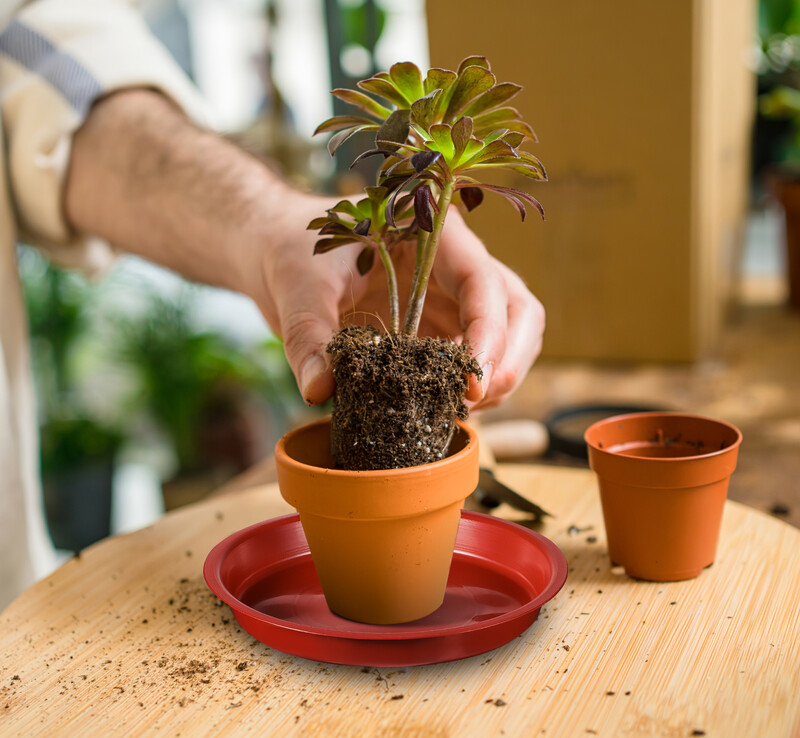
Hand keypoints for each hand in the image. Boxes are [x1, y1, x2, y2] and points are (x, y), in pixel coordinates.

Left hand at [252, 192, 544, 408]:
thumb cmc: (290, 248)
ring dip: (498, 376)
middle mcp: (452, 261)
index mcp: (429, 231)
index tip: (471, 385)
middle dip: (508, 359)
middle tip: (473, 401)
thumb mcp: (296, 286)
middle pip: (516, 307)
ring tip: (457, 408)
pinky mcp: (437, 324)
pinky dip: (469, 384)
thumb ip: (308, 336)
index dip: (489, 333)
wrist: (277, 246)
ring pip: (509, 333)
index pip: (482, 280)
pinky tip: (442, 406)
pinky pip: (473, 355)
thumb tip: (319, 390)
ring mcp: (449, 294)